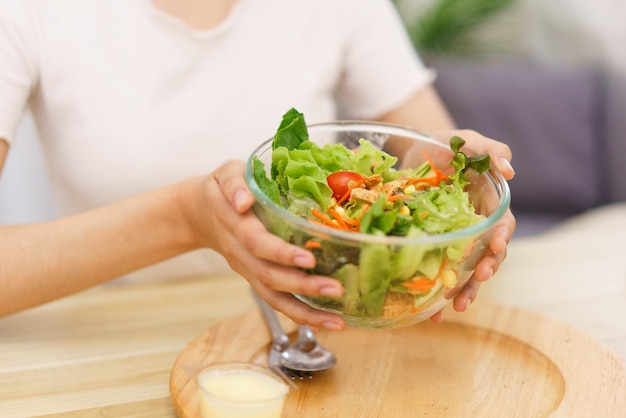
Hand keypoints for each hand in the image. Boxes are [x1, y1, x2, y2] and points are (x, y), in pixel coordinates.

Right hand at [191, 160, 345, 330]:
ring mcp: (248, 271)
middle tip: (336, 289)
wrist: (199, 214)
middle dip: (304, 287)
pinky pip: (277, 302)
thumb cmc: (220, 190)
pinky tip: (327, 322)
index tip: (309, 258)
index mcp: (236, 226)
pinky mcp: (256, 279)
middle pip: (270, 278)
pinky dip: (301, 316)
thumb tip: (244, 201)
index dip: (281, 254)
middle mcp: (241, 255)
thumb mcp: (224, 174)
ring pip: (274, 298)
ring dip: (306, 313)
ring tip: (338, 322)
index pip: (258, 244)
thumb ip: (232, 183)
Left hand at [397, 129, 516, 322]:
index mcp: (487, 203)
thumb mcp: (467, 140)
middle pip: (487, 253)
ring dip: (466, 289)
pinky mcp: (433, 246)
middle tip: (479, 279)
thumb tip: (511, 170)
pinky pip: (437, 272)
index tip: (497, 245)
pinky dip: (436, 294)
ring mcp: (454, 238)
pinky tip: (431, 314)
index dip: (502, 236)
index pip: (501, 224)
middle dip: (486, 269)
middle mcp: (474, 225)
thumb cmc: (445, 143)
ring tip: (458, 307)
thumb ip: (490, 149)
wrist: (410, 152)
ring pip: (466, 269)